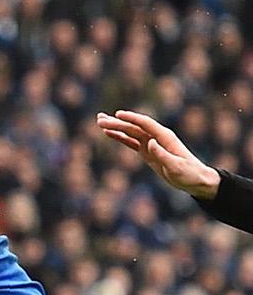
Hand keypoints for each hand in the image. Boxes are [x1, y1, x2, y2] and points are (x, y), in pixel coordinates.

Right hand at [96, 110, 219, 199]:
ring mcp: (151, 144)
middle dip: (117, 123)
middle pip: (134, 127)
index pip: (145, 124)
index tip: (117, 114)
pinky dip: (120, 137)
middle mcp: (157, 137)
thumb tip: (149, 142)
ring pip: (130, 132)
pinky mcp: (147, 152)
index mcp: (165, 137)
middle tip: (99, 120)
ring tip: (100, 122)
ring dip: (116, 127)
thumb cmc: (189, 174)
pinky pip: (131, 142)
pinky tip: (109, 134)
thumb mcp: (176, 166)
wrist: (195, 180)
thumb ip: (162, 154)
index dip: (131, 118)